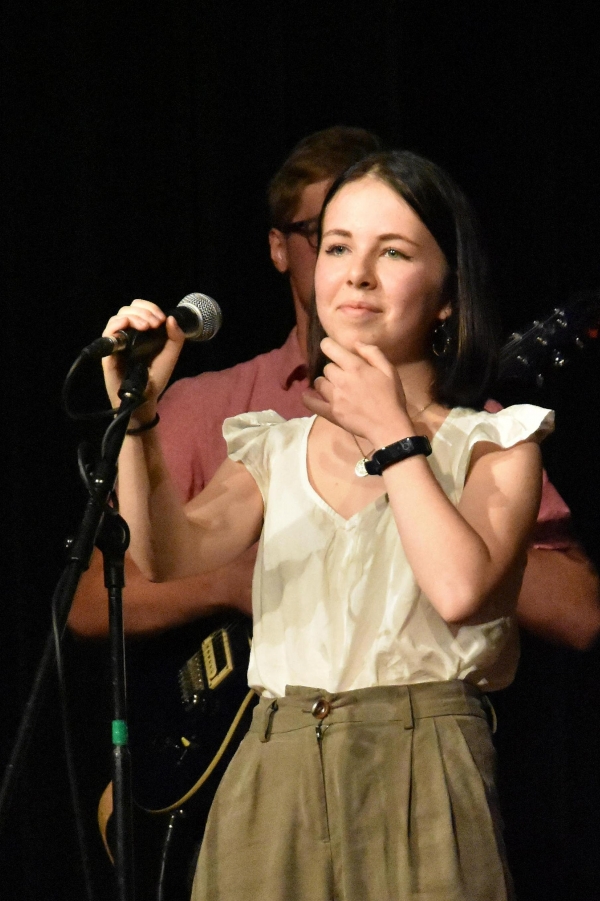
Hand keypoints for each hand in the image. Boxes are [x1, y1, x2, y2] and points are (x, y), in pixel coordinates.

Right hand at [101, 299, 185, 413]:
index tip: (161, 319)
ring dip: (133, 316)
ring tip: (146, 326)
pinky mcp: (109, 351)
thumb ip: (175, 338)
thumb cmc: (156, 378)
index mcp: (143, 332)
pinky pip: (108, 332)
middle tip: (155, 323)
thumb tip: (171, 318)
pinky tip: (127, 325)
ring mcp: (118, 342)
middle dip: (144, 311)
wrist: (145, 398)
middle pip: (129, 309)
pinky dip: (117, 324)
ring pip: (118, 317)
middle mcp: (129, 334)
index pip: (141, 309)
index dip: (150, 308)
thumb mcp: (170, 356)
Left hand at [303, 337, 411, 444]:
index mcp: (355, 367)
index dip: (328, 345)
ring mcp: (334, 397)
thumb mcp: (389, 370)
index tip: (330, 348)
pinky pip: (312, 404)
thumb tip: (356, 343)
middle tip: (345, 376)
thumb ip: (373, 353)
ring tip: (335, 388)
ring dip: (325, 383)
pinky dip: (308, 399)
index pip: (330, 348)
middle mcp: (341, 379)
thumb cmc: (391, 397)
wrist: (388, 426)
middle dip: (334, 369)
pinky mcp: (331, 412)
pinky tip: (306, 396)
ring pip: (319, 383)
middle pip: (326, 368)